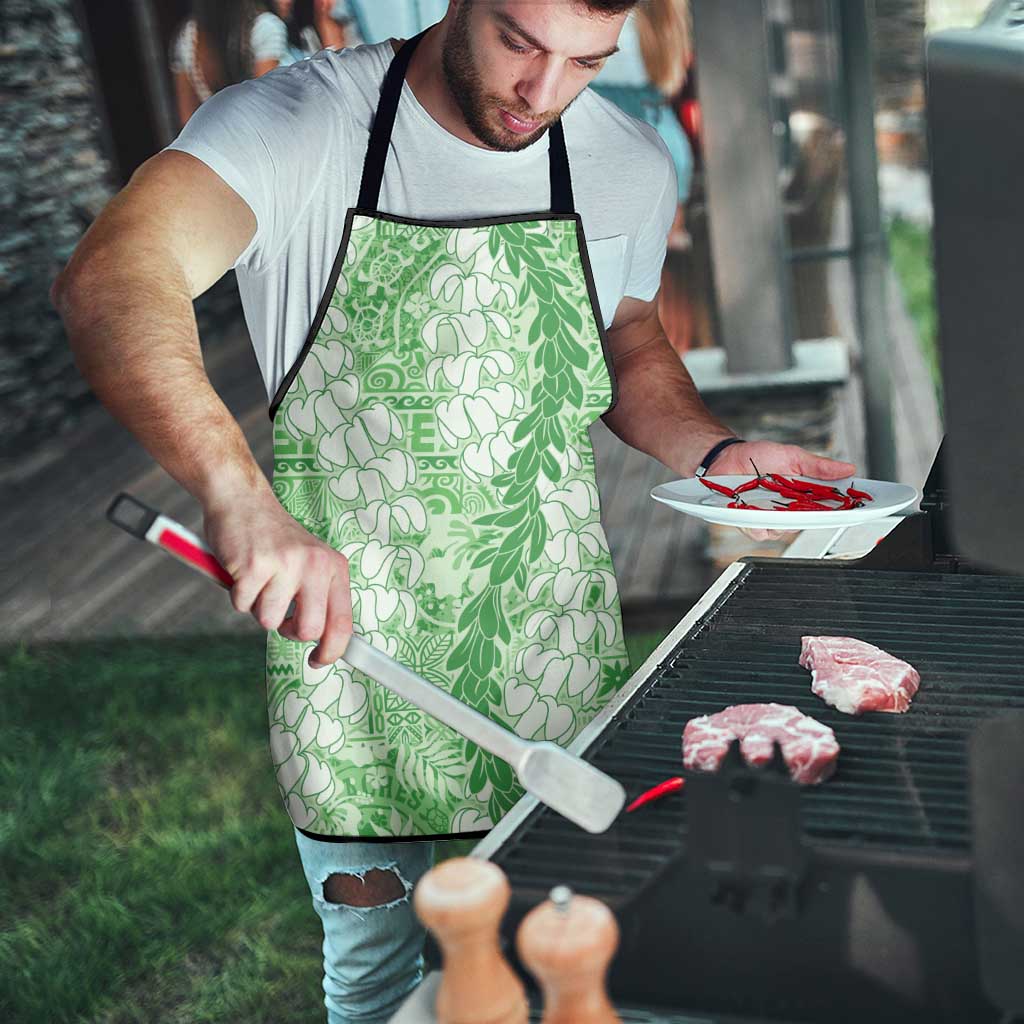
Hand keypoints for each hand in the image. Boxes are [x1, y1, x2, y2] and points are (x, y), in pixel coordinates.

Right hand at [202, 488, 352, 667]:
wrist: (242, 499)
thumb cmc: (274, 539)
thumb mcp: (310, 561)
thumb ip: (319, 595)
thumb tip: (325, 642)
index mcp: (334, 567)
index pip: (342, 621)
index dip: (332, 650)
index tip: (319, 661)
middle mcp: (315, 565)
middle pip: (308, 630)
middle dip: (289, 631)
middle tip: (279, 614)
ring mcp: (285, 564)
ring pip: (269, 621)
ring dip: (258, 607)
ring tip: (259, 579)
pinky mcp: (254, 566)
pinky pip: (242, 605)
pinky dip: (237, 594)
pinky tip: (242, 570)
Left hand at [709, 440, 856, 542]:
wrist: (726, 457)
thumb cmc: (758, 457)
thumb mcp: (792, 456)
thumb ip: (818, 466)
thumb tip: (848, 468)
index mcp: (803, 495)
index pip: (828, 507)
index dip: (843, 510)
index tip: (857, 508)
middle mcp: (789, 510)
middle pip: (808, 523)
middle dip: (812, 517)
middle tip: (812, 506)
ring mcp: (769, 518)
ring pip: (784, 531)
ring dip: (781, 519)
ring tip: (775, 504)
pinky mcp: (750, 523)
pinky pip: (759, 532)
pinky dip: (758, 524)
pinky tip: (755, 512)